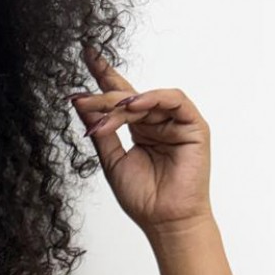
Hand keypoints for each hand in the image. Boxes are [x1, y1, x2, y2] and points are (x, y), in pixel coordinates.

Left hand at [70, 45, 212, 235]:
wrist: (164, 220)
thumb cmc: (142, 197)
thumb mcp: (111, 160)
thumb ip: (100, 130)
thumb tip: (81, 104)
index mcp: (139, 129)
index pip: (121, 96)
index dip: (105, 75)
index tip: (87, 54)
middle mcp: (157, 122)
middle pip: (129, 97)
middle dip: (105, 97)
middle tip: (83, 100)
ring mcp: (176, 122)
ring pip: (147, 98)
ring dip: (124, 103)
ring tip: (107, 112)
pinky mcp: (193, 125)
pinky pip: (174, 100)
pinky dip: (153, 98)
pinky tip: (135, 104)